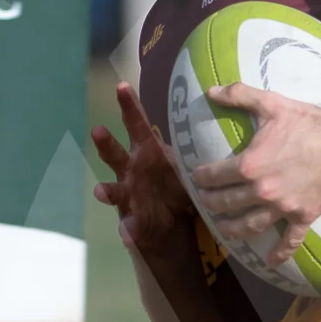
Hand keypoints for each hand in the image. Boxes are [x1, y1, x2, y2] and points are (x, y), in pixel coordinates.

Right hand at [90, 83, 194, 253]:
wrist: (172, 222)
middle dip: (106, 143)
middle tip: (98, 131)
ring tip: (101, 192)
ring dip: (107, 190)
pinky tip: (128, 234)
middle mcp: (131, 169)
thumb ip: (196, 147)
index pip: (136, 125)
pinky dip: (128, 230)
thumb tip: (222, 120)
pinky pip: (129, 225)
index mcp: (146, 151)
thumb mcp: (188, 163)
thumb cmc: (178, 182)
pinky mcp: (132, 219)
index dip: (128, 107)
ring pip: (114, 189)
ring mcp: (128, 194)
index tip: (121, 87)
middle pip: (114, 153)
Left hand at [187, 87, 320, 267]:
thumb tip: (211, 89)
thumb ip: (238, 96)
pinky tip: (271, 261)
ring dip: (232, 229)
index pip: (215, 176)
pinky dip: (281, 252)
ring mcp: (284, 207)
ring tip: (223, 229)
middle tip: (205, 202)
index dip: (201, 178)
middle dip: (210, 203)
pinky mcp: (304, 215)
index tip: (196, 178)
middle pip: (227, 203)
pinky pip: (291, 240)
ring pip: (250, 225)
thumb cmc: (308, 121)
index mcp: (250, 165)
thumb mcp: (271, 103)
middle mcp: (263, 190)